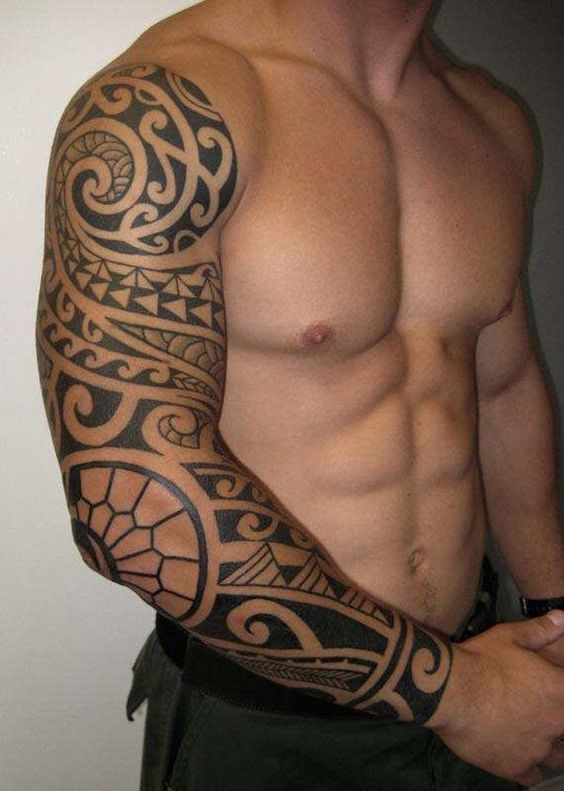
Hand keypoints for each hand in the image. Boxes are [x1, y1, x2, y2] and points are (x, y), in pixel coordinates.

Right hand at [425, 611, 563, 787]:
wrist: (451, 691)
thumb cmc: (482, 659)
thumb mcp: (509, 637)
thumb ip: (538, 630)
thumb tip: (561, 618)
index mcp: (560, 690)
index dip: (561, 692)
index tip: (553, 694)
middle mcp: (556, 723)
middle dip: (560, 724)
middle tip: (542, 714)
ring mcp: (537, 749)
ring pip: (558, 758)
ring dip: (551, 748)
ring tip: (533, 736)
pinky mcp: (516, 768)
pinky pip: (533, 775)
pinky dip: (529, 766)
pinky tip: (517, 754)